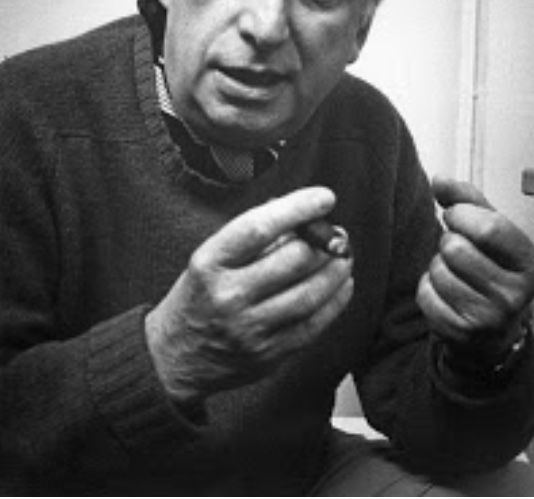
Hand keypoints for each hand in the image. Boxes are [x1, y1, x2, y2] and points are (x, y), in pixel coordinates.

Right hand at [145, 186, 352, 403]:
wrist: (173, 358)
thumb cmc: (198, 296)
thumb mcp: (209, 258)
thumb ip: (251, 236)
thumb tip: (300, 214)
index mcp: (210, 263)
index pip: (258, 227)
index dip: (297, 208)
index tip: (324, 197)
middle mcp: (229, 296)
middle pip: (294, 259)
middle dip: (326, 241)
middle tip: (337, 233)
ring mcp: (250, 328)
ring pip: (310, 293)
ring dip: (336, 269)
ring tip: (344, 255)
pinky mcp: (269, 354)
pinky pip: (314, 324)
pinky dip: (336, 300)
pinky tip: (342, 283)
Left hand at [417, 176, 533, 359]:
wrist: (491, 328)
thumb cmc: (489, 267)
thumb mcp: (489, 230)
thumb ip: (466, 199)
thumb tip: (439, 179)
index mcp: (528, 263)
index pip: (489, 228)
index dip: (461, 214)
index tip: (455, 215)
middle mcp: (515, 294)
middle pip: (456, 248)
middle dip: (447, 242)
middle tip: (458, 251)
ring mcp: (490, 318)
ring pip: (438, 270)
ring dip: (437, 266)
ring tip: (454, 273)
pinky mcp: (461, 333)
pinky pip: (426, 295)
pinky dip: (428, 289)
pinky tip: (445, 294)